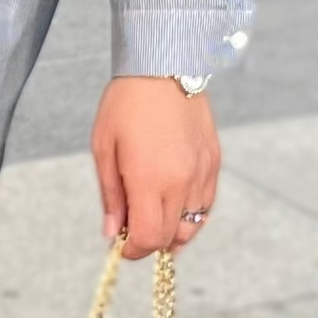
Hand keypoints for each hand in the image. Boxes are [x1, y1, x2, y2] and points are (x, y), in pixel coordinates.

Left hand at [91, 79, 219, 257]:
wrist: (164, 67)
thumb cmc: (126, 104)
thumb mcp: (104, 149)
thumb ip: (111, 196)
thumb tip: (113, 232)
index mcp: (150, 180)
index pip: (148, 239)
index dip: (133, 250)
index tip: (120, 245)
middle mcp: (181, 183)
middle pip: (171, 238)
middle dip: (149, 243)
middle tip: (131, 230)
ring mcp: (202, 174)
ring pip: (193, 226)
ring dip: (172, 232)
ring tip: (152, 218)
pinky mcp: (214, 163)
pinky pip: (205, 205)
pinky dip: (190, 215)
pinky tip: (173, 205)